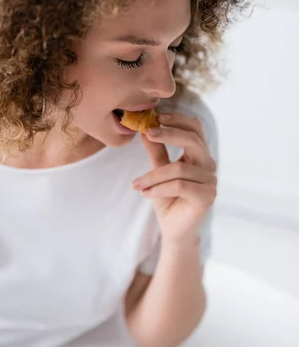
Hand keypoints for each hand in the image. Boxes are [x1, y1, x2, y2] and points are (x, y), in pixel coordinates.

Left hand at [132, 112, 216, 244]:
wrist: (173, 229)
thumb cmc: (167, 199)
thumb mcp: (158, 172)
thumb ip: (156, 151)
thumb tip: (145, 129)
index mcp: (199, 155)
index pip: (195, 128)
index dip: (178, 119)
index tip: (156, 117)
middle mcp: (209, 166)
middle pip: (193, 140)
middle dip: (168, 134)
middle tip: (147, 133)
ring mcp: (211, 181)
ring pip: (178, 169)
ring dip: (153, 175)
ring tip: (136, 184)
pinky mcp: (207, 197)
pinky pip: (179, 185)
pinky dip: (158, 188)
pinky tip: (145, 193)